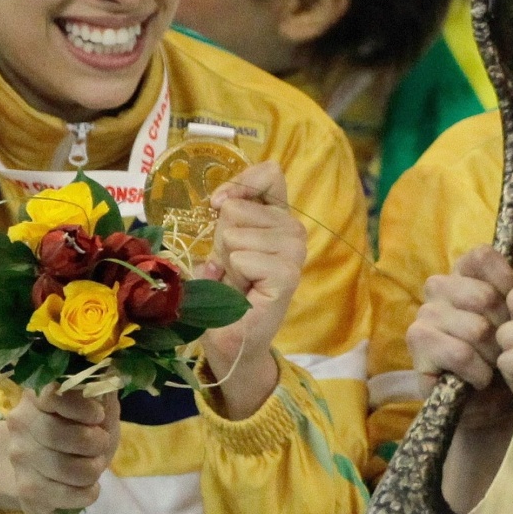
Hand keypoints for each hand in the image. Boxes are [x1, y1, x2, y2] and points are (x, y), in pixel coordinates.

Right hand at [0, 384, 120, 513]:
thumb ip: (103, 396)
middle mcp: (19, 427)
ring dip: (93, 469)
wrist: (52, 470)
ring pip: (66, 469)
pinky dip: (87, 493)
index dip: (80, 407)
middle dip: (94, 442)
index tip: (97, 415)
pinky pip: (66, 496)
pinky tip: (87, 487)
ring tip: (93, 466)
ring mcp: (18, 461)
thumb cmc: (82, 431)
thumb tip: (112, 377)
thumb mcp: (98, 409)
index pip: (51, 395)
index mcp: (37, 399)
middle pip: (58, 435)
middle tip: (100, 444)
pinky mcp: (26, 493)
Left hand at [198, 161, 302, 418]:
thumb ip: (227, 214)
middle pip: (240, 206)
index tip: (217, 206)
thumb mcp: (221, 242)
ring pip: (238, 233)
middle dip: (222, 236)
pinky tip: (243, 291)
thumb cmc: (225, 290)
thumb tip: (223, 202)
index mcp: (278, 218)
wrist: (231, 338)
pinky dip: (233, 275)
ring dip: (226, 258)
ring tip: (237, 280)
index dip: (239, 184)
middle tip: (231, 267)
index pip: (270, 175)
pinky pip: (245, 258)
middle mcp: (293, 231)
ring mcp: (294, 254)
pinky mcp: (288, 277)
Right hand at [406, 208, 512, 427]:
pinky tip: (483, 378)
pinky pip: (450, 348)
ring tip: (500, 363)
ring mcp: (427, 320)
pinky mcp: (419, 353)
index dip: (506, 277)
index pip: (481, 255)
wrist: (511, 407)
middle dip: (499, 319)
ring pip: (464, 319)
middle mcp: (443, 292)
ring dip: (491, 347)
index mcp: (470, 274)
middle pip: (469, 286)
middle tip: (510, 339)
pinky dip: (475, 366)